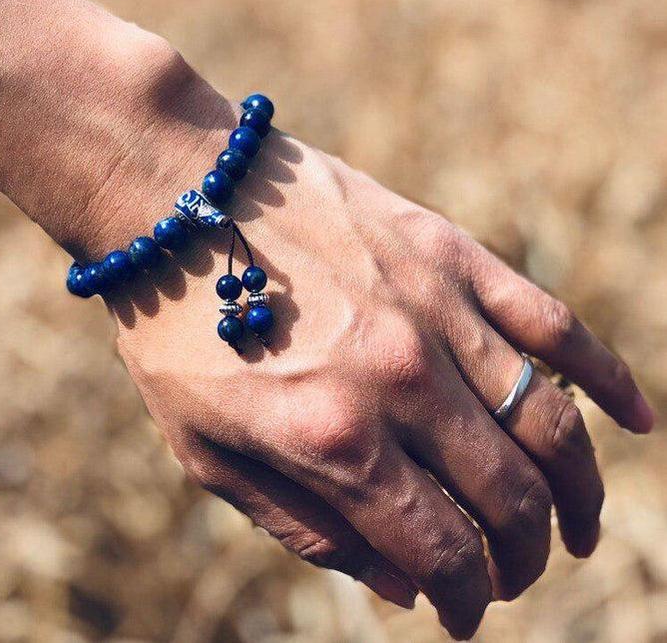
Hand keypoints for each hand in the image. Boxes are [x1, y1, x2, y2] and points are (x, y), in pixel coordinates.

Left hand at [106, 113, 652, 639]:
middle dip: (521, 557)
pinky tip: (636, 420)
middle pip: (507, 497)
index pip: (439, 549)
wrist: (174, 195)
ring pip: (545, 424)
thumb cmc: (175, 328)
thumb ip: (304, 525)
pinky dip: (604, 377)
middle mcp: (397, 380)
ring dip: (577, 492)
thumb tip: (401, 586)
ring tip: (577, 527)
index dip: (464, 598)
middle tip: (511, 574)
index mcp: (331, 439)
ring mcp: (433, 310)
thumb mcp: (204, 449)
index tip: (465, 612)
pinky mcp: (448, 252)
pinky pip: (551, 322)